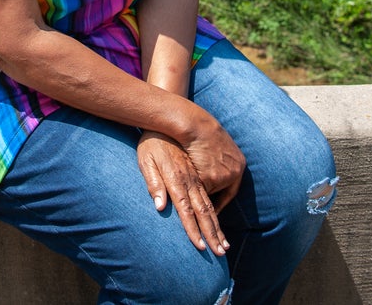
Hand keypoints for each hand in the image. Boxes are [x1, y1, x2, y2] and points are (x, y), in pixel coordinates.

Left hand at [136, 130, 242, 255]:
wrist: (174, 117)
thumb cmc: (154, 141)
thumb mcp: (146, 159)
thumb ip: (152, 182)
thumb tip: (158, 206)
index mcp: (178, 180)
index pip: (186, 212)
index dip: (193, 231)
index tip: (200, 248)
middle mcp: (193, 180)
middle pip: (205, 212)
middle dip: (213, 234)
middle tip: (221, 253)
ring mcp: (202, 175)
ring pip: (213, 205)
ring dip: (218, 226)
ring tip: (225, 244)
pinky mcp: (206, 170)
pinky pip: (216, 193)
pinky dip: (219, 209)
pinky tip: (219, 219)